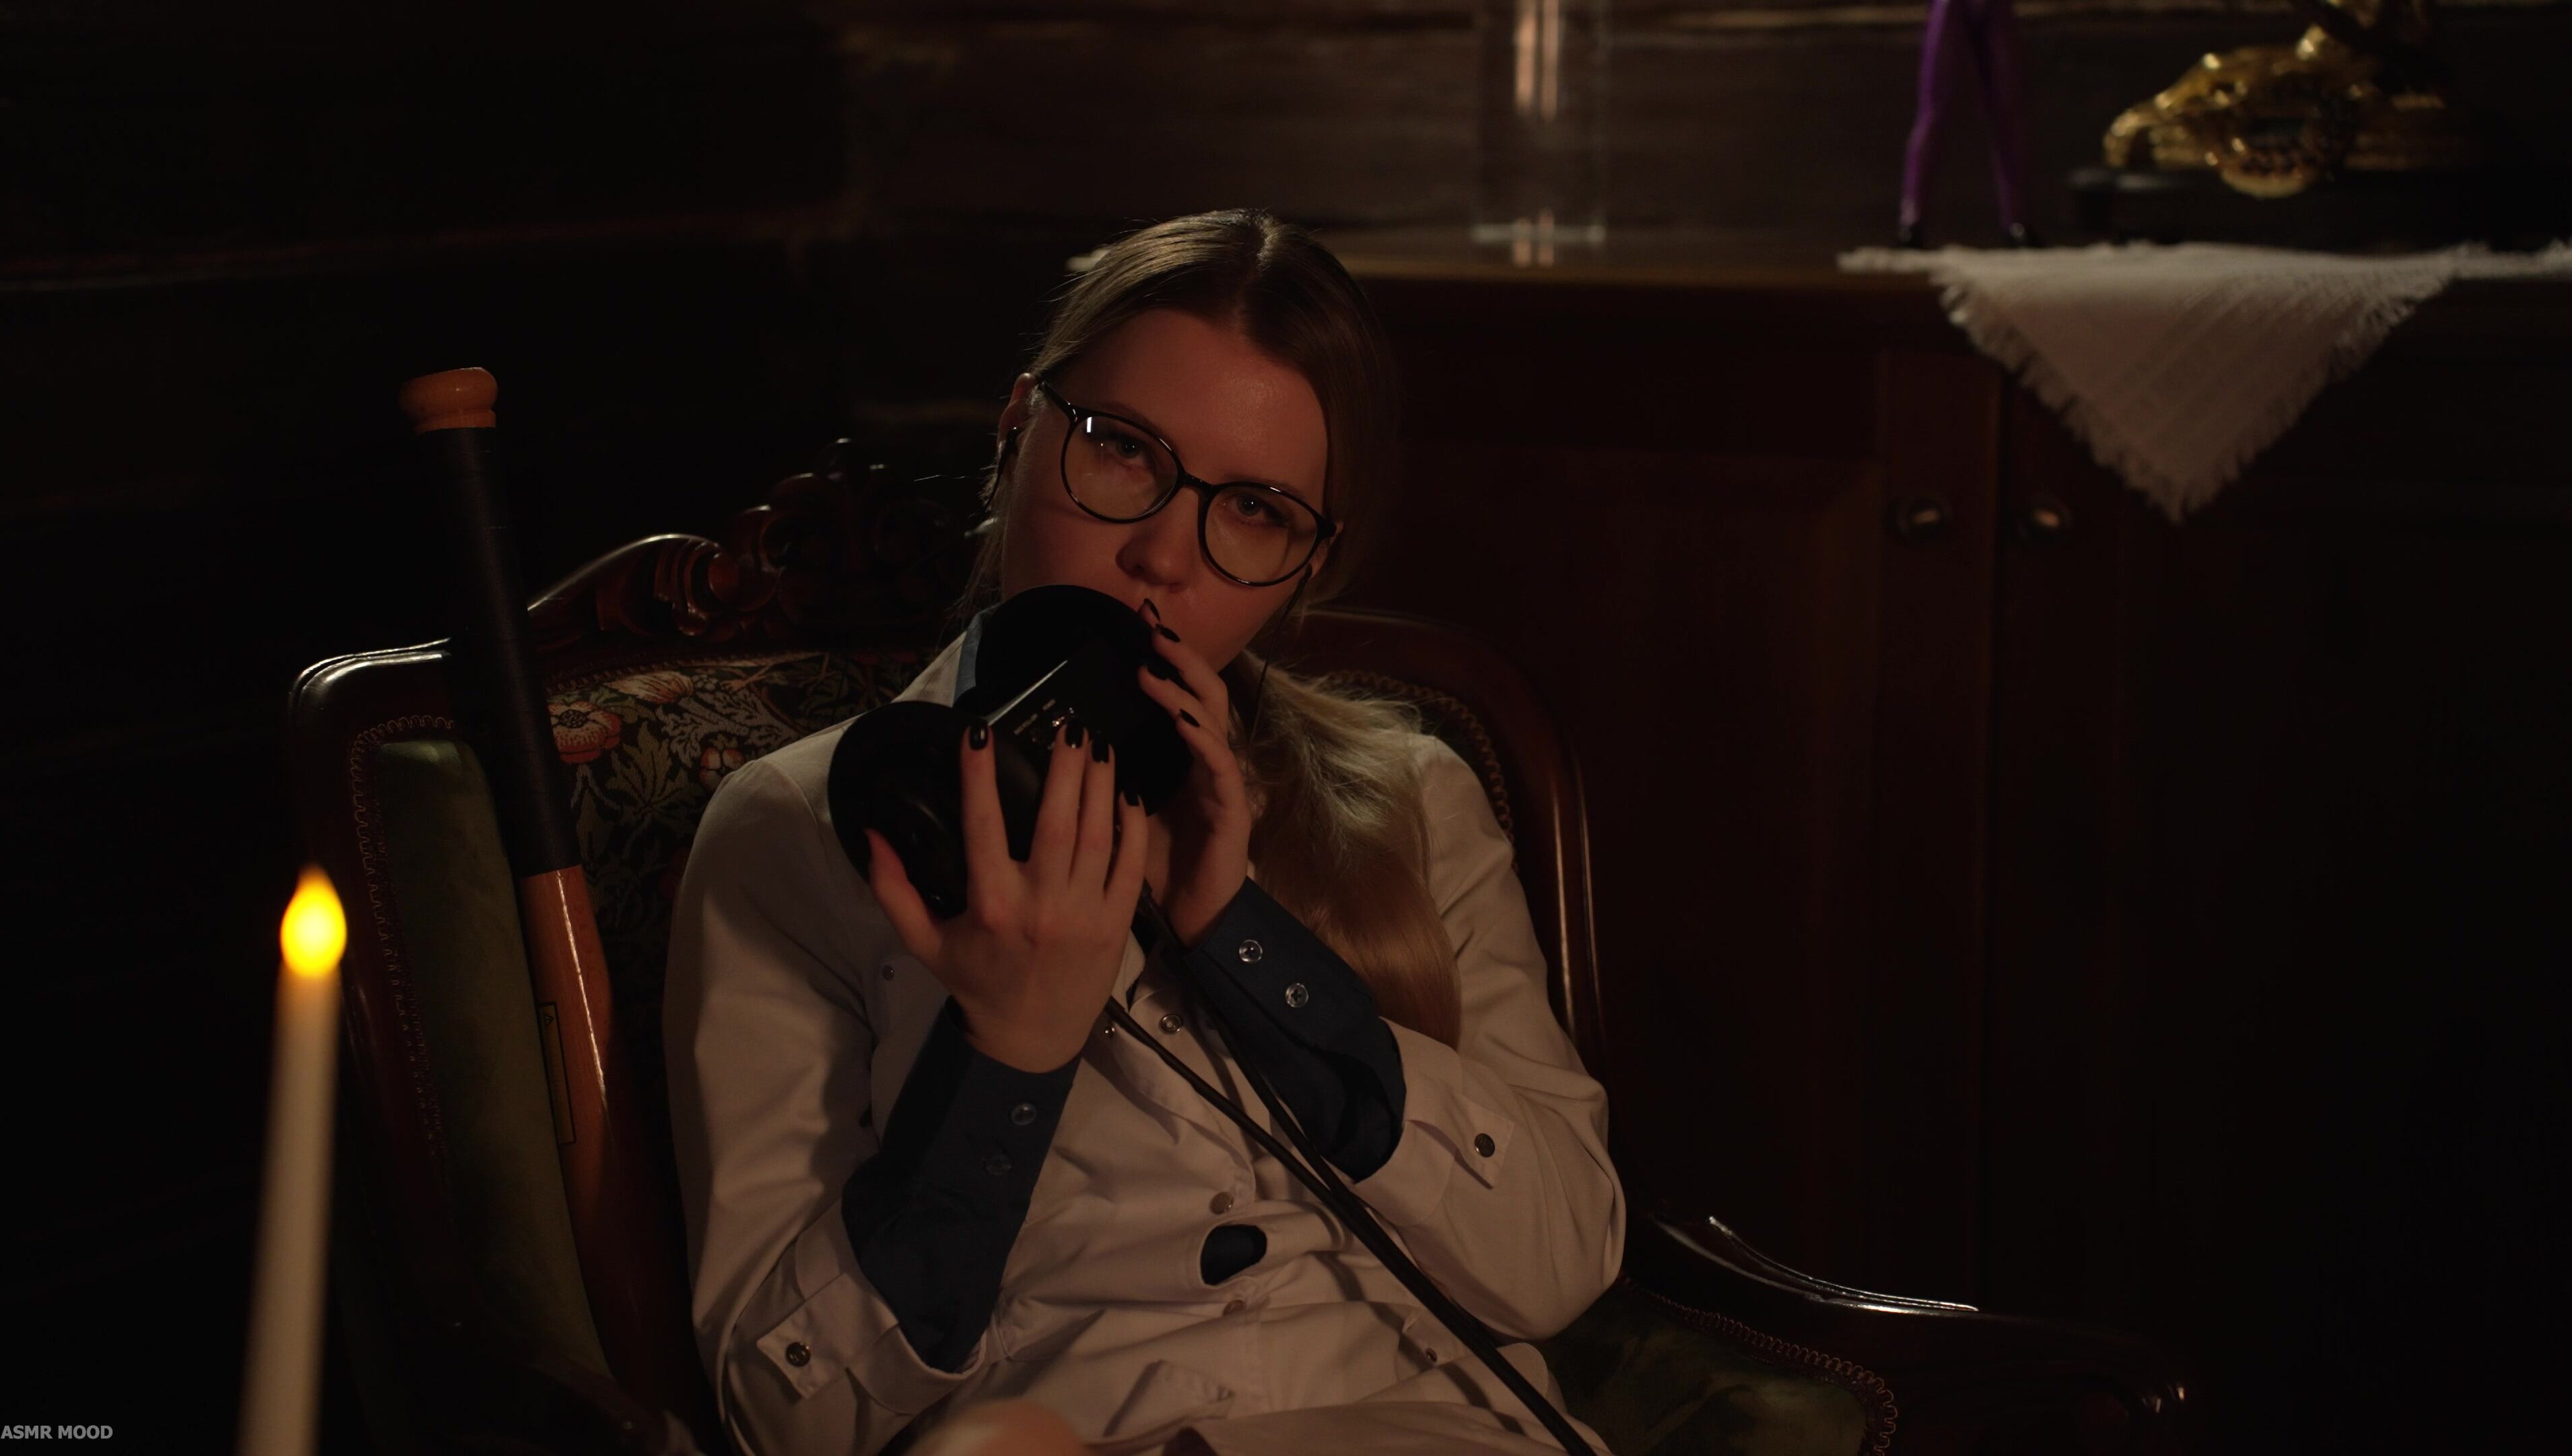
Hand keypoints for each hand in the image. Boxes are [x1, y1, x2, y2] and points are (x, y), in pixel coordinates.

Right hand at [862, 720, 1148, 1072]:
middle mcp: (1041, 905)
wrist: (1032, 1036)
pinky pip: (1130, 865)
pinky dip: (1130, 826)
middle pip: (1057, 822)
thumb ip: (893, 889)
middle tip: (1068, 724)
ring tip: (1098, 744)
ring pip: (1098, 835)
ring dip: (1100, 784)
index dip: (980, 777)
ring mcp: (1084, 914)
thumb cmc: (977, 981)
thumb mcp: (924, 942)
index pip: (984, 826)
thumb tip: (872, 833)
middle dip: (1065, 768)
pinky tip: (1125, 794)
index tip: (979, 733)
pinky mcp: (1116, 923)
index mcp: (991, 905)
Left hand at [1134, 606, 1254, 949]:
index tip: (1136, 625)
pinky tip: (1182, 718)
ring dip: (1184, 689)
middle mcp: (1207, 762)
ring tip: (1154, 664)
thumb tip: (1062, 743)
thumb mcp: (1123, 813)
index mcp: (1183, 760)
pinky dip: (1202, 737)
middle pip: (1202, 694)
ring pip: (1213, 720)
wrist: (1189, 922)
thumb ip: (1107, 777)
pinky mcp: (1232, 811)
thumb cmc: (1156, 870)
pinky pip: (1220, 765)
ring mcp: (1223, 783)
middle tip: (1151, 624)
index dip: (1164, 660)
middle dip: (1179, 657)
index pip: (1179, 695)